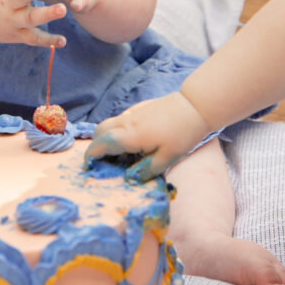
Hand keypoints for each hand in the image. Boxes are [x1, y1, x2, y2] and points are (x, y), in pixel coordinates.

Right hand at [85, 91, 210, 177]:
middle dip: (95, 146)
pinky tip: (133, 141)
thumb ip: (145, 170)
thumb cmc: (182, 134)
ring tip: (120, 155)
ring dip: (106, 138)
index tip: (89, 166)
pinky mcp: (139, 108)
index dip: (91, 155)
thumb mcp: (166, 159)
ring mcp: (132, 113)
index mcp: (129, 136)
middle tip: (102, 162)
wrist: (195, 107)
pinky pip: (120, 120)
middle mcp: (126, 122)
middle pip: (100, 131)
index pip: (101, 144)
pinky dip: (117, 131)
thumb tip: (129, 178)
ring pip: (109, 124)